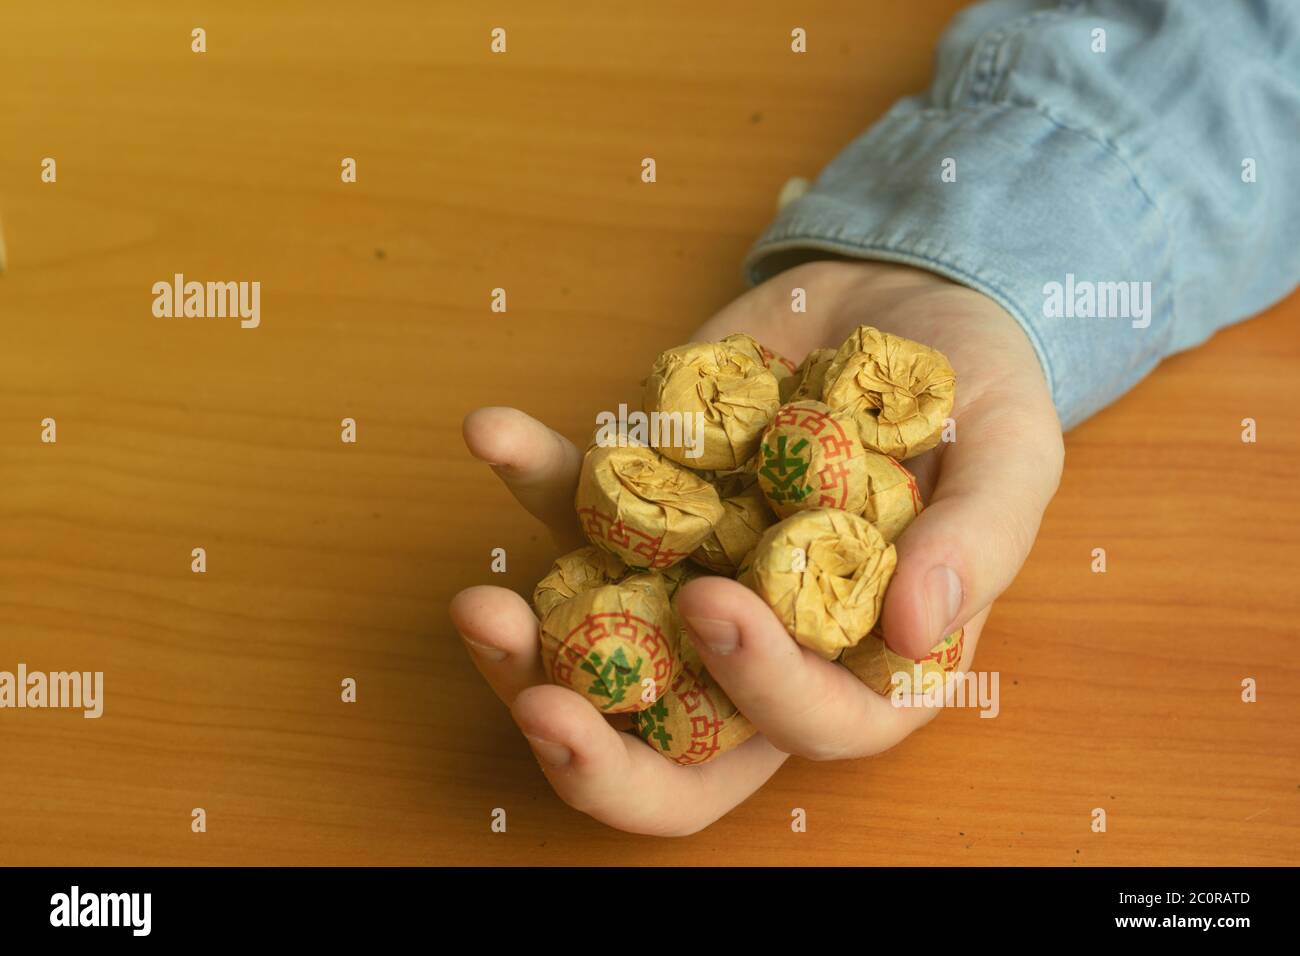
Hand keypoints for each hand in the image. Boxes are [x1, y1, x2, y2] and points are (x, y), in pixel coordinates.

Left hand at [450, 259, 1062, 832]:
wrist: (902, 300)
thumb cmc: (976, 391)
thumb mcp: (1011, 452)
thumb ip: (981, 542)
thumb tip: (919, 629)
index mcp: (864, 659)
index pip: (810, 725)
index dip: (760, 691)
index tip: (715, 606)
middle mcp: (766, 642)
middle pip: (674, 747)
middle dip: (598, 753)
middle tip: (540, 707)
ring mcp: (691, 578)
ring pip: (598, 652)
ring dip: (524, 648)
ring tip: (476, 606)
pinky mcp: (644, 508)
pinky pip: (575, 513)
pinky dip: (532, 481)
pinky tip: (493, 435)